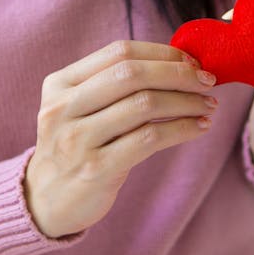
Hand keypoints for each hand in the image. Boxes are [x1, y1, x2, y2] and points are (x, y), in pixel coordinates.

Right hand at [24, 41, 217, 237]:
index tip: (193, 61)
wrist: (44, 202)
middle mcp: (64, 107)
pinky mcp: (95, 169)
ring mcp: (77, 139)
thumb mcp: (79, 108)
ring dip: (186, 101)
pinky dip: (182, 129)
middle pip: (132, 74)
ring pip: (144, 104)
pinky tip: (199, 128)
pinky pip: (149, 139)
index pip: (119, 52)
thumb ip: (114, 84)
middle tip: (208, 81)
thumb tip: (179, 62)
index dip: (162, 53)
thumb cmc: (76, 147)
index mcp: (60, 83)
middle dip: (179, 73)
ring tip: (208, 106)